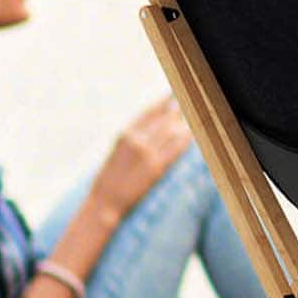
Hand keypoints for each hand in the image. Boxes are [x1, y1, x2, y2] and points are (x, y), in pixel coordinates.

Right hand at [90, 97, 190, 218]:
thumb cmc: (108, 181)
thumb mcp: (116, 152)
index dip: (163, 102)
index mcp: (125, 134)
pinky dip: (185, 140)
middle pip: (164, 118)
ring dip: (184, 124)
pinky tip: (193, 135)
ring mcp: (147, 153)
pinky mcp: (156, 168)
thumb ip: (132, 139)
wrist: (104, 203)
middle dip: (178, 110)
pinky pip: (175, 149)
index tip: (173, 95)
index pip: (150, 111)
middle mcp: (136, 139)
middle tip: (189, 104)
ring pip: (172, 131)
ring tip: (193, 120)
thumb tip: (150, 130)